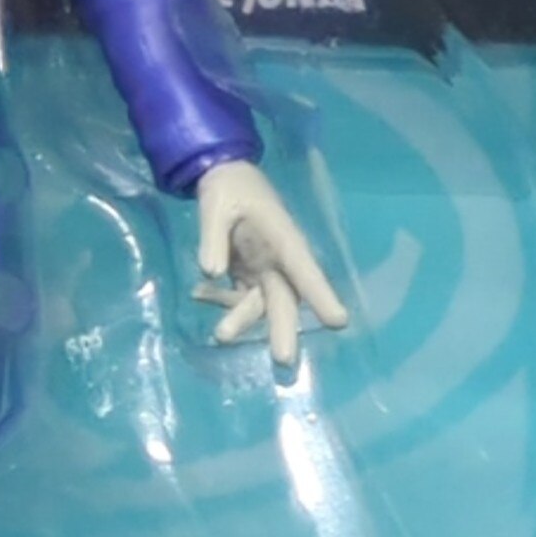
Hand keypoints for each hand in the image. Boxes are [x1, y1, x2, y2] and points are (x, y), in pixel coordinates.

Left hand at [193, 161, 349, 372]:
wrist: (223, 176)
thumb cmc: (229, 186)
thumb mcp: (216, 205)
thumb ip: (213, 238)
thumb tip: (212, 273)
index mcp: (283, 238)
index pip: (304, 269)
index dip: (321, 295)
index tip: (338, 322)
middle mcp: (279, 259)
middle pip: (285, 298)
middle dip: (284, 329)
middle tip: (284, 360)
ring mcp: (264, 268)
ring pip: (260, 303)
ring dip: (241, 319)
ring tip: (219, 335)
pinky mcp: (248, 273)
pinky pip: (238, 296)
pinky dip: (220, 300)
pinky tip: (197, 295)